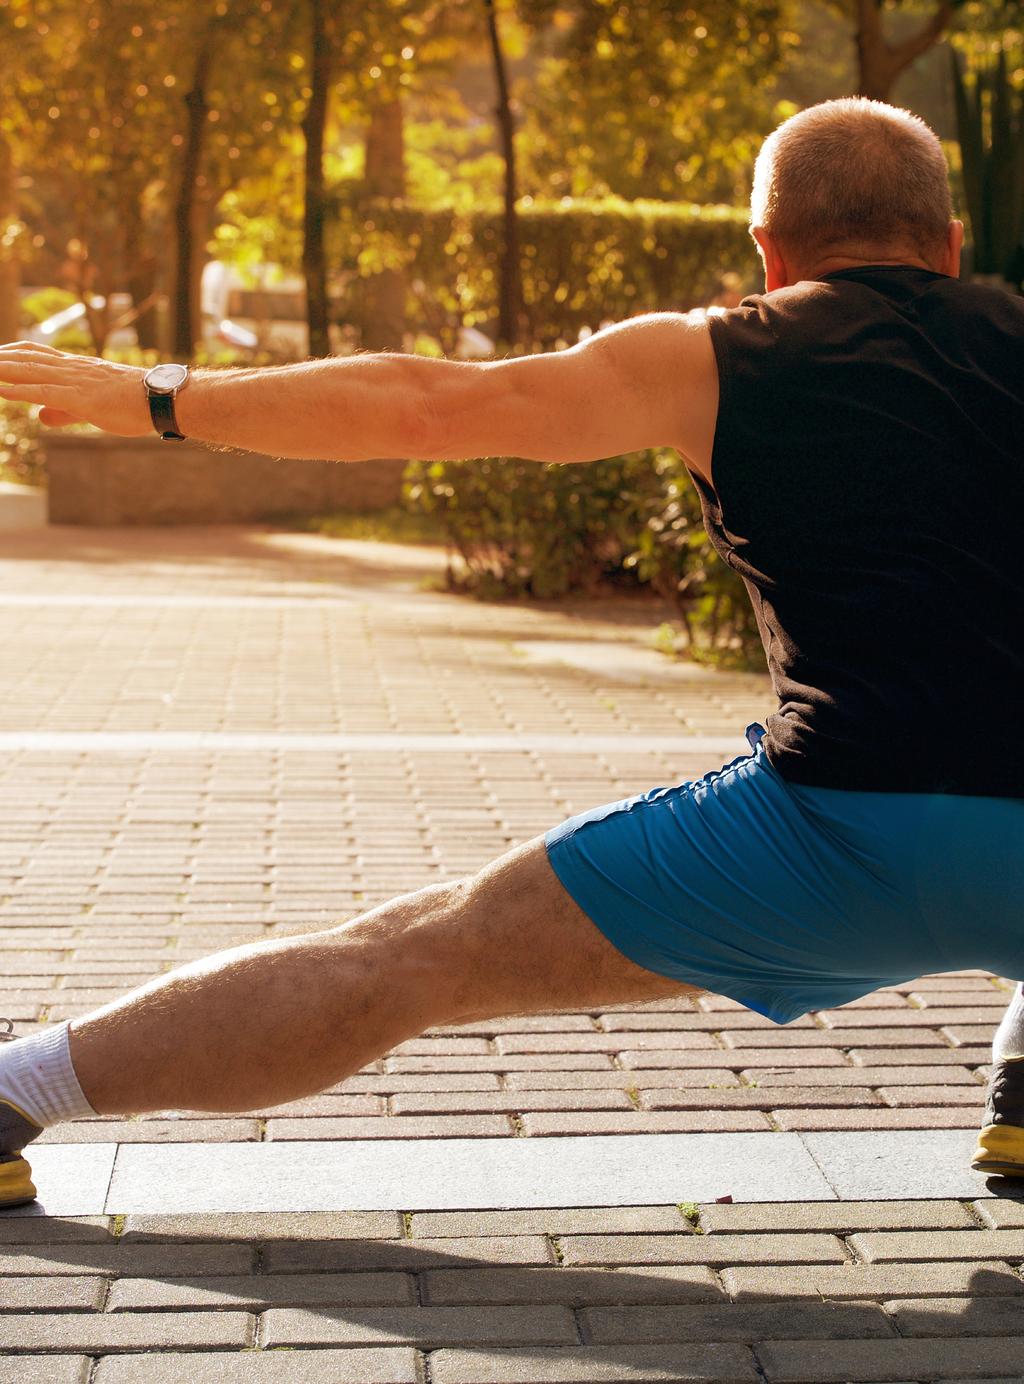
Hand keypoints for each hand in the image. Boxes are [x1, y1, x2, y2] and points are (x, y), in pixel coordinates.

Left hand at [0, 341, 150, 434]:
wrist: (162, 399)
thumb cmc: (134, 404)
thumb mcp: (92, 409)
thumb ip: (64, 412)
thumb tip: (40, 417)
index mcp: (76, 368)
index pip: (35, 353)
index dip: (9, 353)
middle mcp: (72, 369)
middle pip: (25, 358)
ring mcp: (76, 381)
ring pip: (29, 371)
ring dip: (1, 369)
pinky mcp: (82, 397)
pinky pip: (45, 392)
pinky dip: (20, 391)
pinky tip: (1, 390)